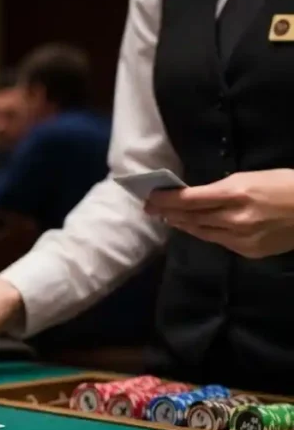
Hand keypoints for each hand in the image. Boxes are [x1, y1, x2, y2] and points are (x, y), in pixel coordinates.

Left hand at [146, 169, 293, 257]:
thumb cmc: (287, 185)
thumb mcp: (252, 178)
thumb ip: (223, 189)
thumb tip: (197, 196)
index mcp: (235, 193)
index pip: (189, 199)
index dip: (166, 200)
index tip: (150, 197)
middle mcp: (234, 218)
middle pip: (190, 217)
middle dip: (167, 212)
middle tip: (151, 208)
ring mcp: (241, 238)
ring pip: (201, 232)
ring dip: (182, 224)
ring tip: (167, 218)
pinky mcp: (248, 251)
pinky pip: (219, 241)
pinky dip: (204, 233)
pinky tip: (195, 227)